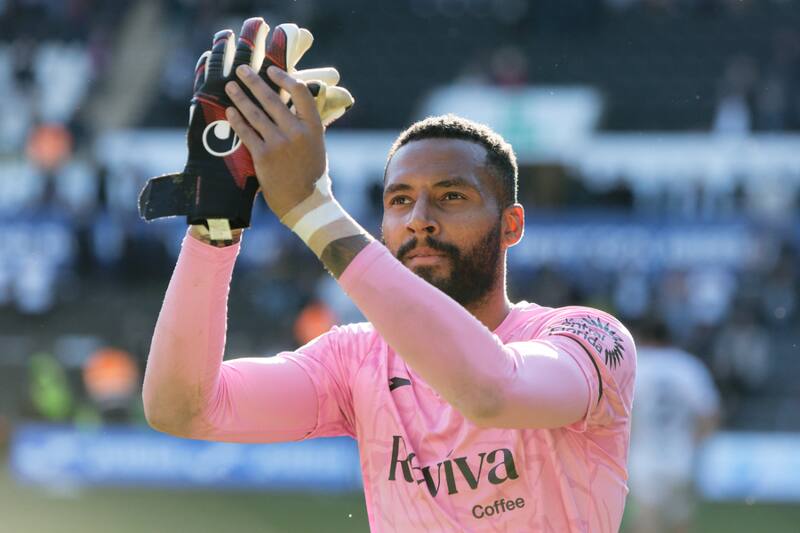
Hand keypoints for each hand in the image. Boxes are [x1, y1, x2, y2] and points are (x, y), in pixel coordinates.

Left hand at [225, 64, 326, 219]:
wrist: (305, 203)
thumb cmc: (313, 175)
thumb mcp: (318, 146)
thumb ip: (308, 125)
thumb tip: (299, 103)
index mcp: (314, 128)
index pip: (301, 93)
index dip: (284, 78)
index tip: (271, 70)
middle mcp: (297, 133)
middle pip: (272, 99)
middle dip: (254, 81)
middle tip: (241, 70)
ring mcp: (279, 144)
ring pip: (255, 113)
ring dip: (240, 97)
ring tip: (230, 86)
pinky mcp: (263, 157)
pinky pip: (246, 133)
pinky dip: (237, 120)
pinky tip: (229, 111)